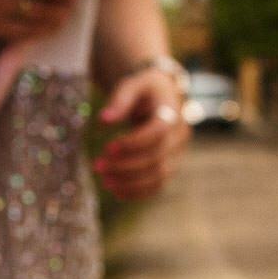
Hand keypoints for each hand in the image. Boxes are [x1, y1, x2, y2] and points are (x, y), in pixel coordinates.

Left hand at [93, 67, 188, 200]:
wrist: (163, 97)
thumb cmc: (144, 90)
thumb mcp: (132, 86)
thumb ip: (119, 101)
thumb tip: (103, 121)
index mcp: (172, 112)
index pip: (158, 132)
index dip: (133, 143)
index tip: (107, 148)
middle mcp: (180, 135)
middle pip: (157, 157)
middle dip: (126, 165)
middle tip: (97, 166)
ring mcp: (177, 153)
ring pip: (159, 175)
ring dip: (131, 182)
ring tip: (104, 181)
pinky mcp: (171, 166)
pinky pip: (158, 185)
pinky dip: (138, 192)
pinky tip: (116, 192)